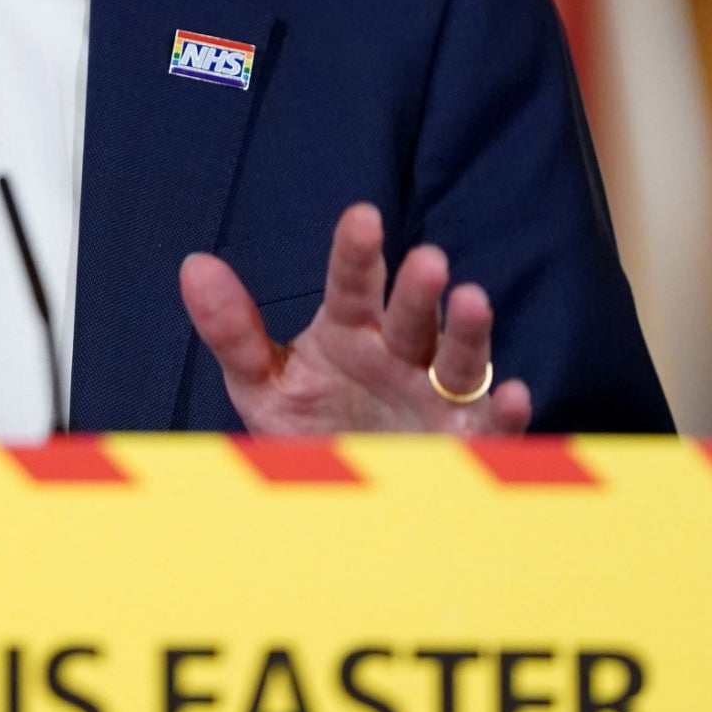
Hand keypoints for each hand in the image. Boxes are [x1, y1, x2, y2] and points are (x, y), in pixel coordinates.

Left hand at [179, 202, 532, 434]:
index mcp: (350, 330)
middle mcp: (400, 353)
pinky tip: (517, 394)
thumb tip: (194, 268)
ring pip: (459, 358)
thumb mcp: (263, 384)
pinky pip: (492, 425)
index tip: (361, 218)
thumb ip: (232, 330)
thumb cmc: (311, 426)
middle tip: (426, 260)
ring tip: (471, 299)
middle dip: (418, 290)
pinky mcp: (465, 440)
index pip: (351, 284)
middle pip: (411, 315)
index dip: (356, 253)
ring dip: (468, 332)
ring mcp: (436, 395)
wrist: (346, 493)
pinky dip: (507, 411)